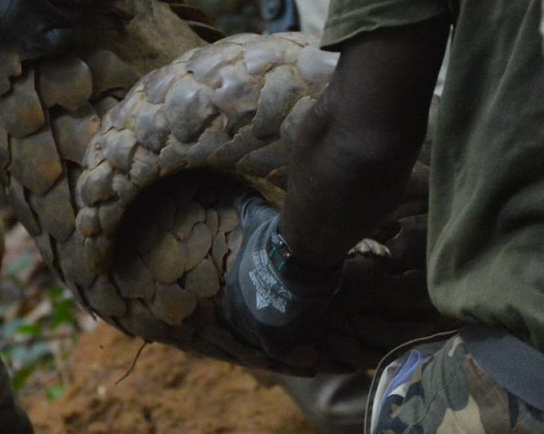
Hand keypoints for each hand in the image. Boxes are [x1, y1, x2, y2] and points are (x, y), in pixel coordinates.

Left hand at [222, 195, 343, 360]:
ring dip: (283, 332)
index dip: (255, 299)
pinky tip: (310, 337)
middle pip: (252, 324)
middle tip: (289, 310)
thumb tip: (241, 192)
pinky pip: (283, 351)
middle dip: (267, 318)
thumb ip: (246, 207)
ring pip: (269, 338)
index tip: (274, 293)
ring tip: (303, 322)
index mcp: (232, 289)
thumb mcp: (255, 219)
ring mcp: (257, 329)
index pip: (238, 302)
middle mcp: (239, 313)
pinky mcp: (278, 340)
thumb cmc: (274, 239)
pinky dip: (296, 348)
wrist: (297, 257)